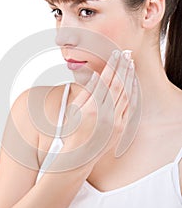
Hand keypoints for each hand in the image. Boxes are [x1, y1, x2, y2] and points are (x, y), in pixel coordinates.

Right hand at [61, 50, 137, 165]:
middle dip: (123, 66)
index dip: (111, 65)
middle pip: (118, 84)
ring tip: (131, 63)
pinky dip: (133, 92)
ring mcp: (115, 122)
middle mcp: (105, 114)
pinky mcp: (121, 127)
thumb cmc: (73, 130)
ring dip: (129, 77)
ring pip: (126, 94)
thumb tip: (96, 76)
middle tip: (127, 53)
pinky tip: (133, 82)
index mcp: (91, 108)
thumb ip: (86, 92)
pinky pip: (130, 106)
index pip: (105, 80)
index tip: (115, 54)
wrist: (80, 154)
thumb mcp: (74, 109)